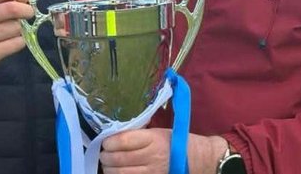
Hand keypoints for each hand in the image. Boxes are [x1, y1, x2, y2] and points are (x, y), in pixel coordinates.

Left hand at [101, 128, 227, 173]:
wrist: (197, 159)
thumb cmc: (176, 142)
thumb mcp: (159, 131)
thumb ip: (139, 133)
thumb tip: (116, 133)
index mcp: (153, 139)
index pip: (123, 141)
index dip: (109, 142)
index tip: (105, 141)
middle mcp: (151, 156)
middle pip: (119, 158)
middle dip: (106, 157)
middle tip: (103, 154)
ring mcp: (152, 171)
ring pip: (121, 173)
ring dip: (109, 169)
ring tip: (107, 165)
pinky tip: (116, 173)